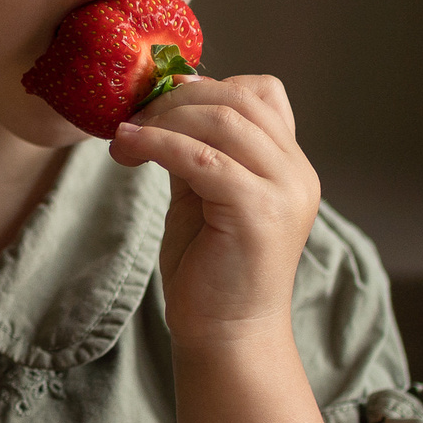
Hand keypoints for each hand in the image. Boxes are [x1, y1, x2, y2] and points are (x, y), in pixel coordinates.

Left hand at [109, 72, 321, 341]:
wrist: (227, 336)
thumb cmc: (212, 271)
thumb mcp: (203, 194)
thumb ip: (196, 150)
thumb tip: (162, 106)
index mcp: (290, 165)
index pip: (262, 93)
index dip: (208, 85)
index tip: (159, 99)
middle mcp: (296, 172)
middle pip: (240, 99)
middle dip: (178, 98)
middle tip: (133, 116)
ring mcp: (283, 191)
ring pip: (223, 121)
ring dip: (164, 119)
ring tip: (125, 135)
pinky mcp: (258, 213)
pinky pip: (201, 158)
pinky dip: (157, 144)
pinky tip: (127, 150)